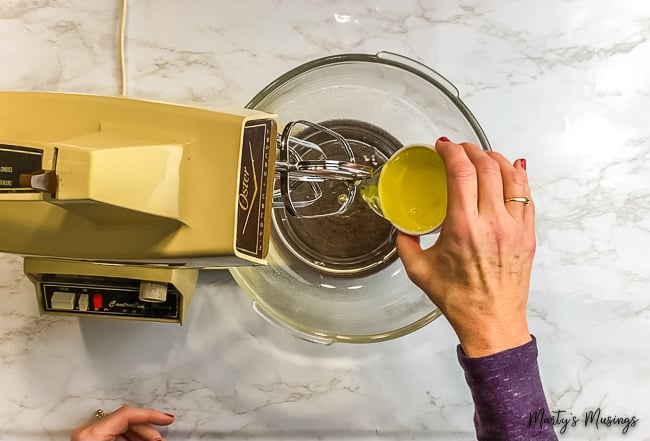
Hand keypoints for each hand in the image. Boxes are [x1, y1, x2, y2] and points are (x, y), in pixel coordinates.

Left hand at [70, 405, 173, 440]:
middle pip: (125, 422)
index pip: (127, 415)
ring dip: (139, 438)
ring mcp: (87, 439)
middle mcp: (87, 433)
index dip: (150, 415)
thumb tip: (157, 440)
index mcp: (92, 434)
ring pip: (121, 431)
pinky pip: (114, 438)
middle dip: (147, 432)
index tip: (166, 420)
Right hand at [397, 139, 534, 356]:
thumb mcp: (419, 271)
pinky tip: (512, 171)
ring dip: (496, 159)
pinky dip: (519, 179)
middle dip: (472, 150)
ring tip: (483, 155)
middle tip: (459, 149)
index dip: (452, 151)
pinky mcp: (528, 236)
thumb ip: (405, 243)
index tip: (443, 146)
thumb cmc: (459, 299)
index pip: (462, 173)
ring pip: (513, 177)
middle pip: (488, 167)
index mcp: (463, 228)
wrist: (492, 322)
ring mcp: (514, 228)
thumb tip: (401, 227)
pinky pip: (527, 197)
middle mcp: (492, 223)